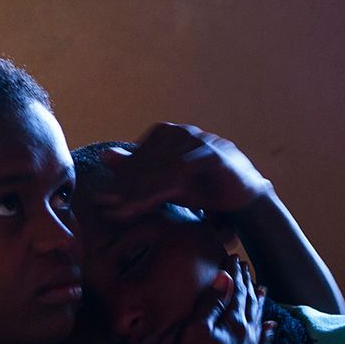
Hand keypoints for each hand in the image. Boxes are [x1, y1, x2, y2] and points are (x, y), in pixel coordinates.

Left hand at [92, 123, 272, 222]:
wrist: (243, 198)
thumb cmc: (202, 188)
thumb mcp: (164, 182)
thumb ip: (137, 168)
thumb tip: (104, 156)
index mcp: (170, 134)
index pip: (138, 156)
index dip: (120, 178)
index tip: (101, 199)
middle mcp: (183, 133)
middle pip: (145, 161)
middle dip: (124, 186)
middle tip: (105, 206)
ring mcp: (199, 141)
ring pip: (159, 168)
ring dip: (137, 191)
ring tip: (121, 210)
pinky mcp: (212, 155)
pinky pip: (178, 173)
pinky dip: (158, 190)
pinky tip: (144, 205)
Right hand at [160, 258, 268, 343]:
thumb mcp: (195, 332)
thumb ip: (210, 305)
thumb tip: (224, 278)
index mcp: (234, 323)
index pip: (236, 292)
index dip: (235, 274)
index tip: (234, 259)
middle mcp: (248, 335)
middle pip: (250, 304)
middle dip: (248, 284)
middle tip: (247, 268)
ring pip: (259, 321)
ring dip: (260, 304)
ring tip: (263, 290)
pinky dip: (268, 333)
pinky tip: (272, 328)